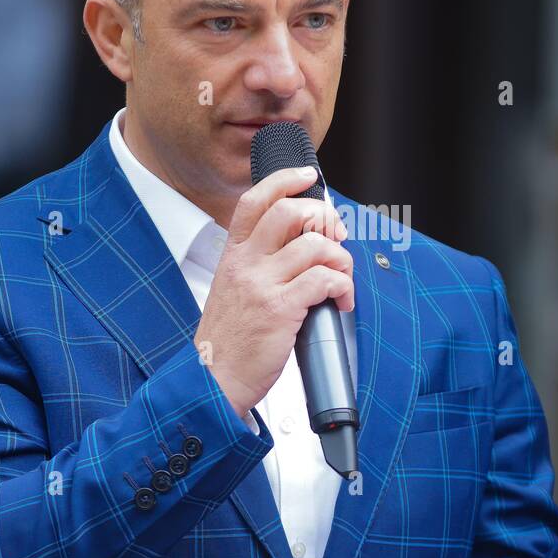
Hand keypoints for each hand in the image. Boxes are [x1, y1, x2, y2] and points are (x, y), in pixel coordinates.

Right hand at [194, 166, 353, 417]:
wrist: (214, 380)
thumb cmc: (229, 339)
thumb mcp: (233, 289)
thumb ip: (259, 263)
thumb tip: (301, 241)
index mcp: (233, 255)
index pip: (254, 200)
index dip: (285, 179)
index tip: (308, 177)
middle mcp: (245, 263)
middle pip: (289, 211)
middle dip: (324, 218)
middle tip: (337, 237)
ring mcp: (262, 285)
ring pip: (314, 245)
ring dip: (340, 259)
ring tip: (342, 279)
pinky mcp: (280, 309)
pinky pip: (324, 280)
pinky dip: (343, 287)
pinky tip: (341, 301)